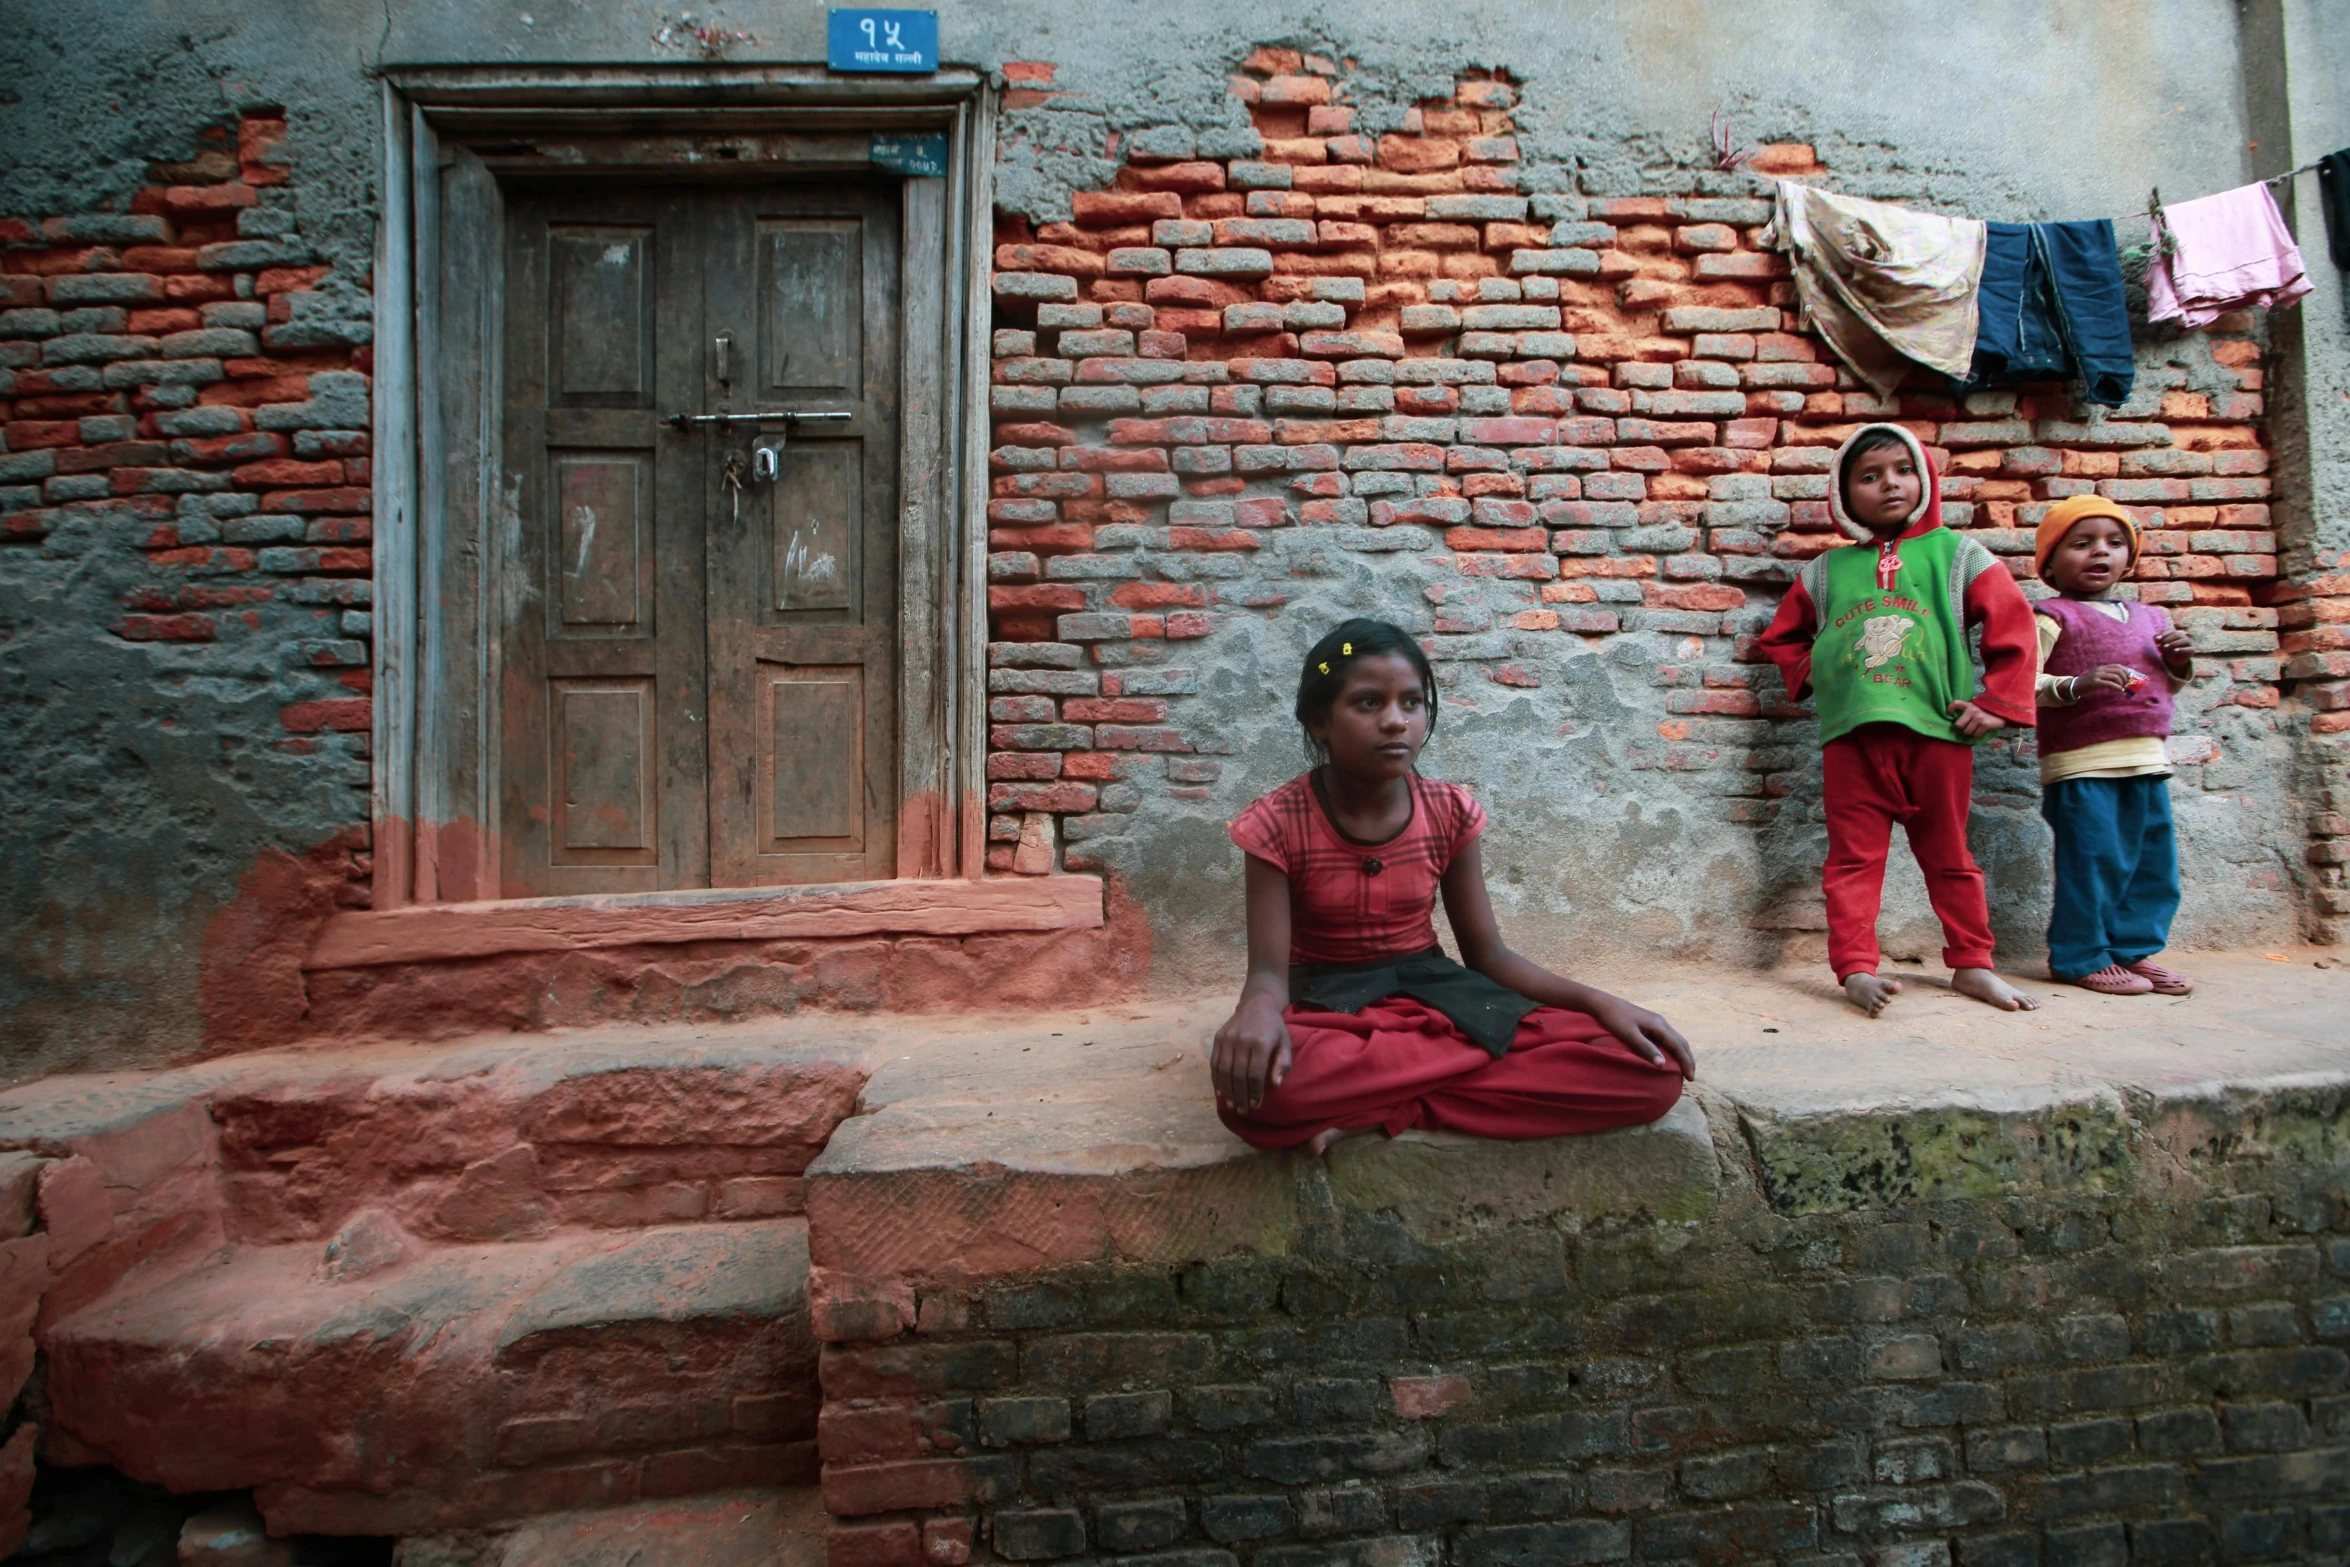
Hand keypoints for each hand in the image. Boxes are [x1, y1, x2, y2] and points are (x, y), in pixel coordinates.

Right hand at [1211, 996, 1292, 1112]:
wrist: (1256, 1004)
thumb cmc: (1273, 1028)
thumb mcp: (1285, 1043)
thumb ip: (1282, 1064)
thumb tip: (1274, 1084)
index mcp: (1261, 1043)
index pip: (1255, 1074)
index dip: (1254, 1092)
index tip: (1255, 1105)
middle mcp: (1242, 1041)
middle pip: (1238, 1075)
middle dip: (1240, 1096)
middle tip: (1243, 1110)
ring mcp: (1227, 1039)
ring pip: (1224, 1071)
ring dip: (1227, 1091)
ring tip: (1232, 1105)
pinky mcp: (1218, 1038)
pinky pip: (1214, 1063)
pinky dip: (1216, 1079)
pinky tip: (1221, 1092)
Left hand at [1586, 995, 1696, 1079]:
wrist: (1605, 1004)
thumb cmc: (1615, 1020)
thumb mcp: (1629, 1035)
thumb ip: (1646, 1049)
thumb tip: (1663, 1065)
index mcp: (1659, 1026)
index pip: (1678, 1046)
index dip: (1686, 1062)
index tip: (1691, 1077)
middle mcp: (1661, 1023)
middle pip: (1681, 1042)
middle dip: (1688, 1059)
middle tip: (1691, 1077)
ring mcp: (1657, 1022)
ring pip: (1676, 1039)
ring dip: (1682, 1054)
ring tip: (1684, 1068)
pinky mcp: (1651, 1023)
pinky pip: (1668, 1037)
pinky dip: (1674, 1049)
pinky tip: (1670, 1056)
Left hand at [1948, 700, 2006, 737]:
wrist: (2002, 713)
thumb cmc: (1985, 713)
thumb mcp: (1974, 709)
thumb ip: (1966, 713)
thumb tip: (1955, 724)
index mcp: (1968, 705)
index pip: (1955, 703)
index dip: (1950, 709)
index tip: (1949, 713)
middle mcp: (1972, 710)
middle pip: (1958, 725)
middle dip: (1962, 728)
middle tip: (1967, 727)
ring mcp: (1978, 717)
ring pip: (1967, 732)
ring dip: (1971, 732)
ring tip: (1976, 728)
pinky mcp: (1985, 724)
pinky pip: (1976, 735)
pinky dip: (1978, 735)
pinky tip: (1981, 730)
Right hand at [2083, 663, 2139, 692]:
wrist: (2075, 687)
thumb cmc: (2088, 684)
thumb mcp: (2098, 677)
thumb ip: (2107, 676)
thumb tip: (2121, 679)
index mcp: (2102, 668)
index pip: (2118, 666)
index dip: (2126, 671)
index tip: (2130, 677)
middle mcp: (2100, 670)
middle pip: (2118, 670)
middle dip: (2125, 677)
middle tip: (2128, 684)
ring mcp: (2098, 675)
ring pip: (2115, 676)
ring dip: (2122, 683)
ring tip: (2123, 688)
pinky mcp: (2096, 682)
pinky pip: (2110, 684)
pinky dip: (2117, 688)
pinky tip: (2120, 692)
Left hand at [2154, 628, 2194, 668]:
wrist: (2175, 661)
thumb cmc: (2168, 650)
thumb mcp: (2162, 645)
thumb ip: (2159, 640)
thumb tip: (2155, 637)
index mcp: (2176, 634)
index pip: (2171, 631)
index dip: (2164, 634)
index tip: (2158, 639)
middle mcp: (2183, 637)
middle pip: (2177, 634)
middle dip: (2168, 639)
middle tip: (2162, 645)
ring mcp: (2189, 643)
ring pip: (2183, 640)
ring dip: (2174, 643)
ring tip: (2166, 647)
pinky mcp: (2192, 649)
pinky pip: (2189, 648)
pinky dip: (2182, 649)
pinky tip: (2175, 651)